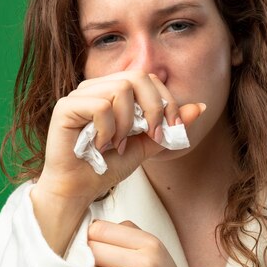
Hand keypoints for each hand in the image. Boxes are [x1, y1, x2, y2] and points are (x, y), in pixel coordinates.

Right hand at [35, 71, 203, 202]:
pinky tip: (101, 146)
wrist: (79, 190)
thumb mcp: (147, 145)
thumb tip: (201, 106)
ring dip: (127, 123)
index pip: (149, 78)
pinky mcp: (65, 107)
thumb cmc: (107, 166)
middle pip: (137, 76)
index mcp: (113, 90)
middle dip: (154, 108)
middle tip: (152, 136)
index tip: (170, 131)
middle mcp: (96, 87)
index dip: (166, 102)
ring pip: (121, 89)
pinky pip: (100, 106)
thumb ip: (169, 126)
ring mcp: (79, 95)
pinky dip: (107, 130)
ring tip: (119, 144)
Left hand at [82, 220, 190, 266]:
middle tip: (83, 264)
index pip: (102, 229)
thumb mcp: (153, 249)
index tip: (86, 244)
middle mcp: (147, 263)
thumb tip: (93, 228)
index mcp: (150, 243)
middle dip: (83, 258)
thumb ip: (126, 232)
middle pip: (94, 251)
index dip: (88, 236)